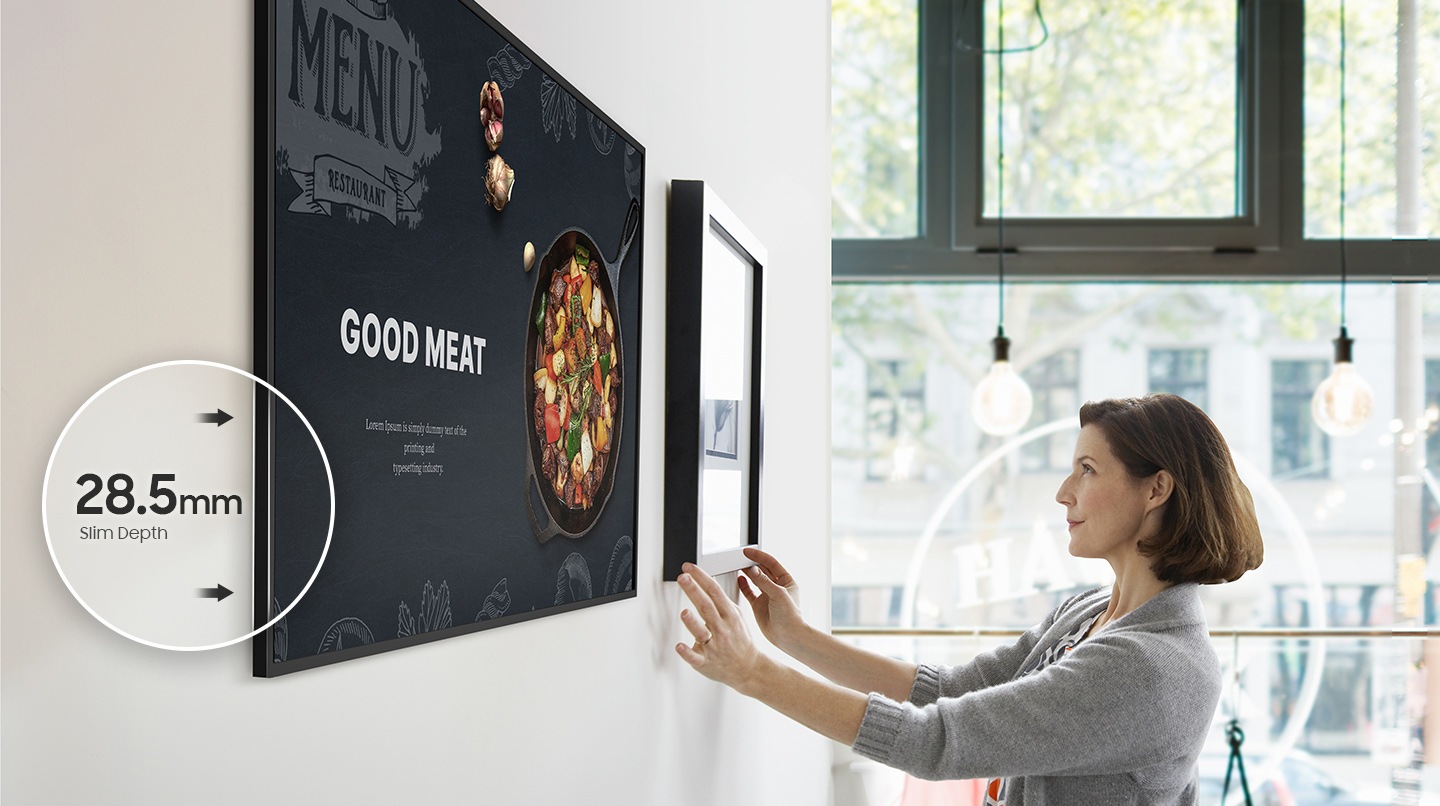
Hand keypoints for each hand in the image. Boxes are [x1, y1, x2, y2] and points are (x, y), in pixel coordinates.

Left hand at [675, 563, 764, 692]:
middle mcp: (721, 629)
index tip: (689, 568)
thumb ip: (722, 600)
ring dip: (693, 623)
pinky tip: (679, 646)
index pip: (714, 591)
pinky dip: (687, 652)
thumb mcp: (736, 616)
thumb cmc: (740, 640)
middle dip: (694, 591)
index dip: (701, 577)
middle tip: (683, 578)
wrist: (748, 668)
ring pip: (701, 633)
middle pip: (706, 607)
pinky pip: (695, 657)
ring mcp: (714, 646)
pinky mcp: (705, 662)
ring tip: (684, 612)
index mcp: (729, 615)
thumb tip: (708, 581)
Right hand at [738, 547, 805, 652]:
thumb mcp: (778, 594)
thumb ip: (764, 582)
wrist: (788, 637)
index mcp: (787, 581)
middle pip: (763, 570)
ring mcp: (767, 596)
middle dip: (752, 563)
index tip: (748, 552)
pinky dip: (744, 585)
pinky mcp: (759, 605)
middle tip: (741, 558)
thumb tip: (752, 570)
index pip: (771, 563)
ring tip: (738, 566)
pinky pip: (749, 592)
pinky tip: (739, 579)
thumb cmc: (790, 617)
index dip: (760, 556)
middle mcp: (777, 587)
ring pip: (755, 580)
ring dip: (747, 573)